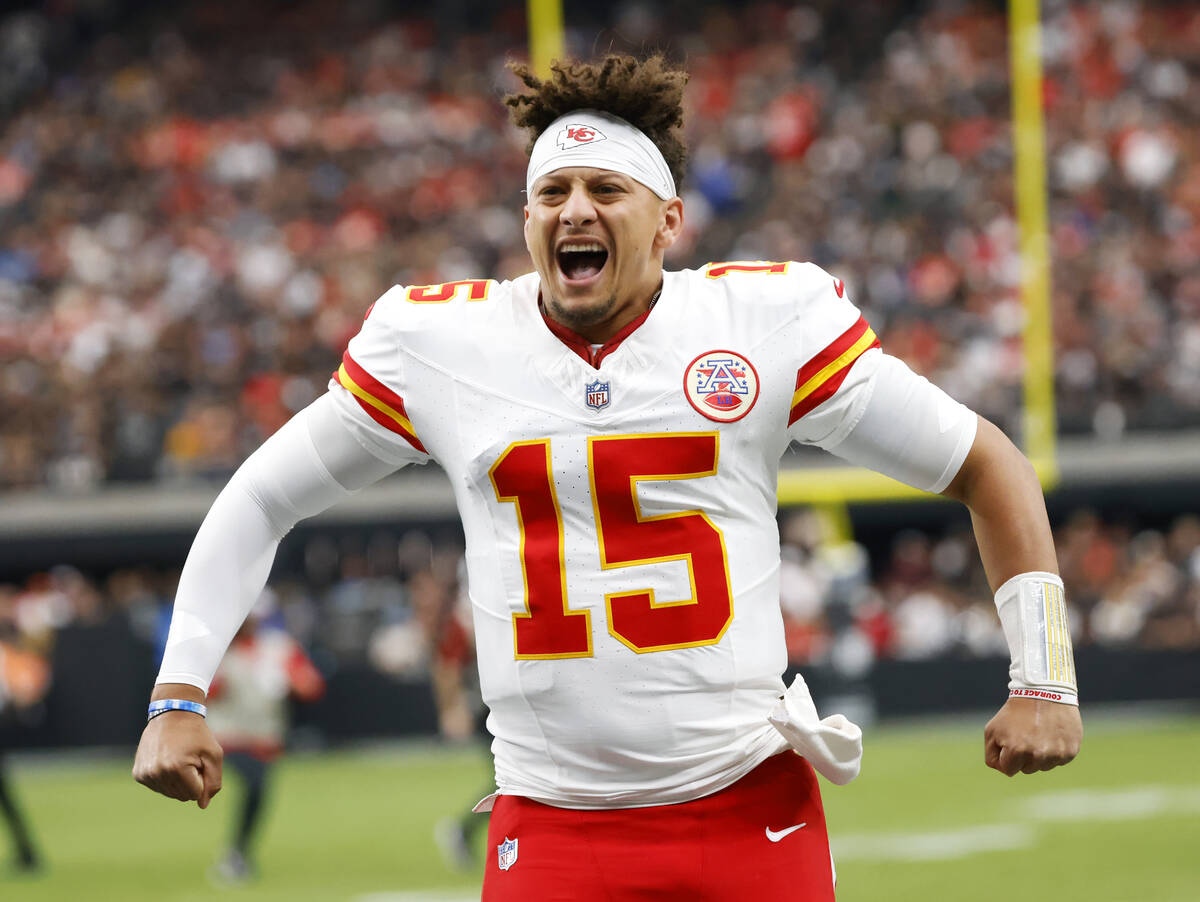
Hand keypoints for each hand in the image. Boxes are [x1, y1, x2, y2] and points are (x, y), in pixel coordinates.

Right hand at [132, 692, 223, 807]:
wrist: (172, 714)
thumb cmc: (197, 735)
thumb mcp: (214, 755)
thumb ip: (213, 782)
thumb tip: (202, 805)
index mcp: (177, 768)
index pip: (195, 794)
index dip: (201, 778)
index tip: (198, 761)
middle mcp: (157, 773)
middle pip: (182, 796)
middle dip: (190, 781)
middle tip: (189, 758)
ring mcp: (145, 774)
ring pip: (170, 794)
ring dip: (178, 781)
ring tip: (178, 759)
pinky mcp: (138, 774)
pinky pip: (158, 788)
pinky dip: (166, 779)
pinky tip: (167, 761)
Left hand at [984, 697, 1081, 776]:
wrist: (1044, 692)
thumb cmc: (1014, 712)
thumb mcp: (992, 730)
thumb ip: (991, 754)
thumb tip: (1002, 770)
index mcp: (1017, 750)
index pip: (1008, 770)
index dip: (1006, 757)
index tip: (1009, 743)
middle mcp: (1038, 755)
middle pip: (1026, 770)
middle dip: (1023, 756)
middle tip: (1025, 735)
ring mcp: (1056, 754)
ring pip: (1043, 767)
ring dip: (1039, 755)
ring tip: (1038, 734)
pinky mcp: (1070, 751)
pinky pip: (1058, 761)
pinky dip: (1054, 751)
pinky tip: (1051, 735)